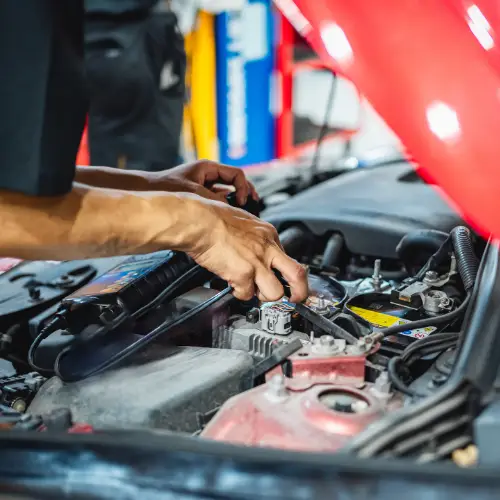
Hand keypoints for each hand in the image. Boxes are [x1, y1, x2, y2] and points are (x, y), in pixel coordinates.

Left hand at [154, 160, 257, 204]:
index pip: (236, 174)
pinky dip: (224, 205)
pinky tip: (226, 213)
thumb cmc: (167, 187)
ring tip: (241, 210)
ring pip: (227, 190)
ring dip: (235, 199)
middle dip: (245, 191)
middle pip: (235, 180)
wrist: (148, 192)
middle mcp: (208, 174)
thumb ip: (215, 201)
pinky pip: (218, 198)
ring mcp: (204, 184)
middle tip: (253, 202)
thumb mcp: (195, 194)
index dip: (243, 187)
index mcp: (208, 167)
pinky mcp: (200, 194)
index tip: (242, 201)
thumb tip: (232, 210)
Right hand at [184, 197, 308, 302]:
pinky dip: (240, 294)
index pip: (287, 258)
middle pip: (297, 275)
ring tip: (253, 291)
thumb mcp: (244, 221)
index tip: (282, 280)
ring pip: (275, 292)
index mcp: (268, 234)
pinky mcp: (243, 274)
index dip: (284, 273)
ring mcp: (257, 262)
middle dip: (299, 292)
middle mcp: (267, 248)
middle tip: (294, 299)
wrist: (199, 221)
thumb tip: (254, 250)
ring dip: (264, 296)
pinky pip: (247, 294)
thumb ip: (254, 238)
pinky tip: (233, 285)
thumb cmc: (212, 218)